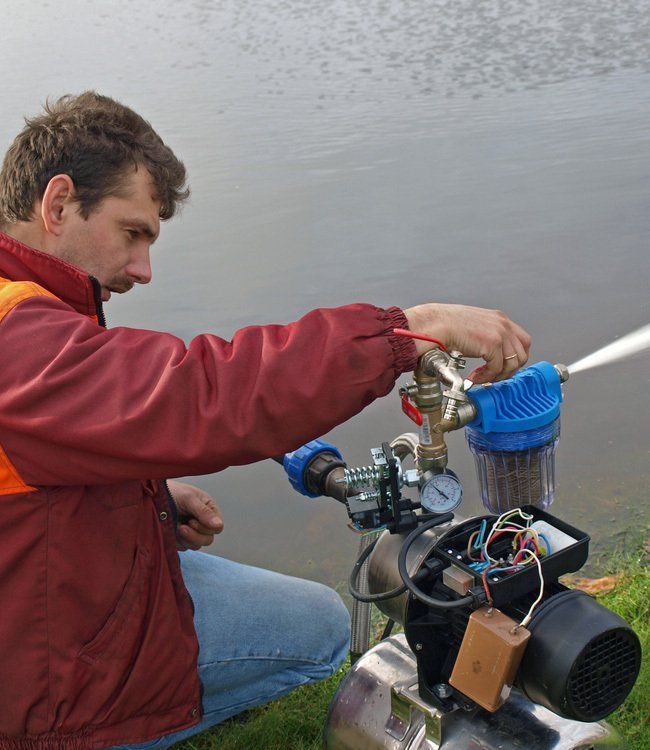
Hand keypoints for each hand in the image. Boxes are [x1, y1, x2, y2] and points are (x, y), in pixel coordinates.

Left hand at [166, 479, 223, 550]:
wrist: (151, 496)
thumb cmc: (171, 492)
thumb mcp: (188, 498)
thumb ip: (204, 512)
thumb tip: (219, 526)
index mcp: (209, 509)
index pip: (217, 527)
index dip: (206, 528)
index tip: (191, 521)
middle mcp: (202, 522)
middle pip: (208, 539)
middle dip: (194, 535)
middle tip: (181, 527)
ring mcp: (192, 532)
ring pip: (197, 545)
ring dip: (185, 539)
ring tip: (175, 527)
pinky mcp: (181, 539)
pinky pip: (185, 547)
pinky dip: (178, 542)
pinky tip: (171, 531)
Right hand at [403, 303, 531, 382]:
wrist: (436, 323)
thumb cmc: (445, 325)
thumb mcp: (474, 327)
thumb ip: (486, 337)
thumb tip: (490, 354)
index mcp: (499, 318)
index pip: (522, 341)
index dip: (514, 357)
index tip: (502, 367)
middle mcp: (503, 324)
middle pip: (523, 353)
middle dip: (510, 369)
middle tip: (494, 376)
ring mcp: (500, 333)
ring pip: (512, 364)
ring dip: (497, 376)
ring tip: (481, 378)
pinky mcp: (493, 344)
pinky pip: (497, 368)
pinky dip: (486, 377)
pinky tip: (474, 376)